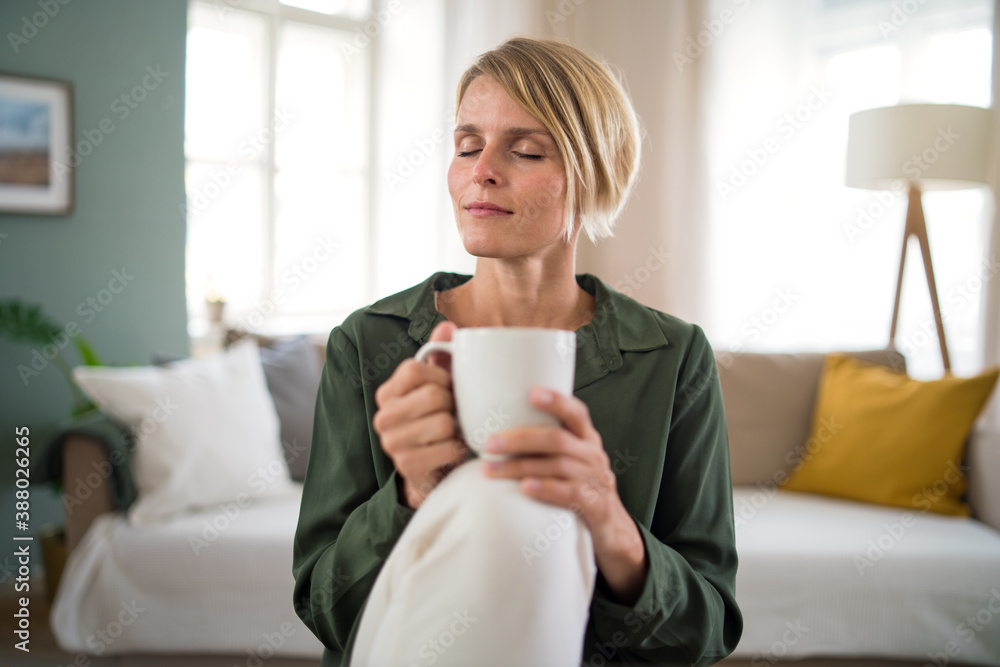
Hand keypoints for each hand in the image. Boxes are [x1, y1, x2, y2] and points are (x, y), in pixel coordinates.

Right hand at [373, 321, 469, 509]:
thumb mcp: (439, 383)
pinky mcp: (407, 465)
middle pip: (433, 395)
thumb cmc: (439, 418)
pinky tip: (456, 448)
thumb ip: (441, 354)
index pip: (416, 369)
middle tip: (457, 413)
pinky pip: (447, 447)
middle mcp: (383, 416)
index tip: (449, 387)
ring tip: (456, 430)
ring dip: (458, 427)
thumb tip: (447, 326)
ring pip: (442, 421)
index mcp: (388, 391)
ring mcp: (392, 442)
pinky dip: (459, 448)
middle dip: (454, 404)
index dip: (442, 376)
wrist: (435, 468)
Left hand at [481, 387, 647, 603]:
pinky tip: (524, 488)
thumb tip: (498, 431)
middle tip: (489, 443)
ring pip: (558, 466)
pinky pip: (570, 493)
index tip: (531, 393)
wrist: (611, 529)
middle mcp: (593, 455)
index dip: (556, 401)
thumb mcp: (570, 461)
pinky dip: (546, 489)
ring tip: (491, 469)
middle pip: (557, 439)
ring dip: (520, 466)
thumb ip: (547, 446)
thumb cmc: (579, 488)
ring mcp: (596, 480)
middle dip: (520, 439)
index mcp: (586, 438)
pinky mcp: (596, 505)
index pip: (576, 412)